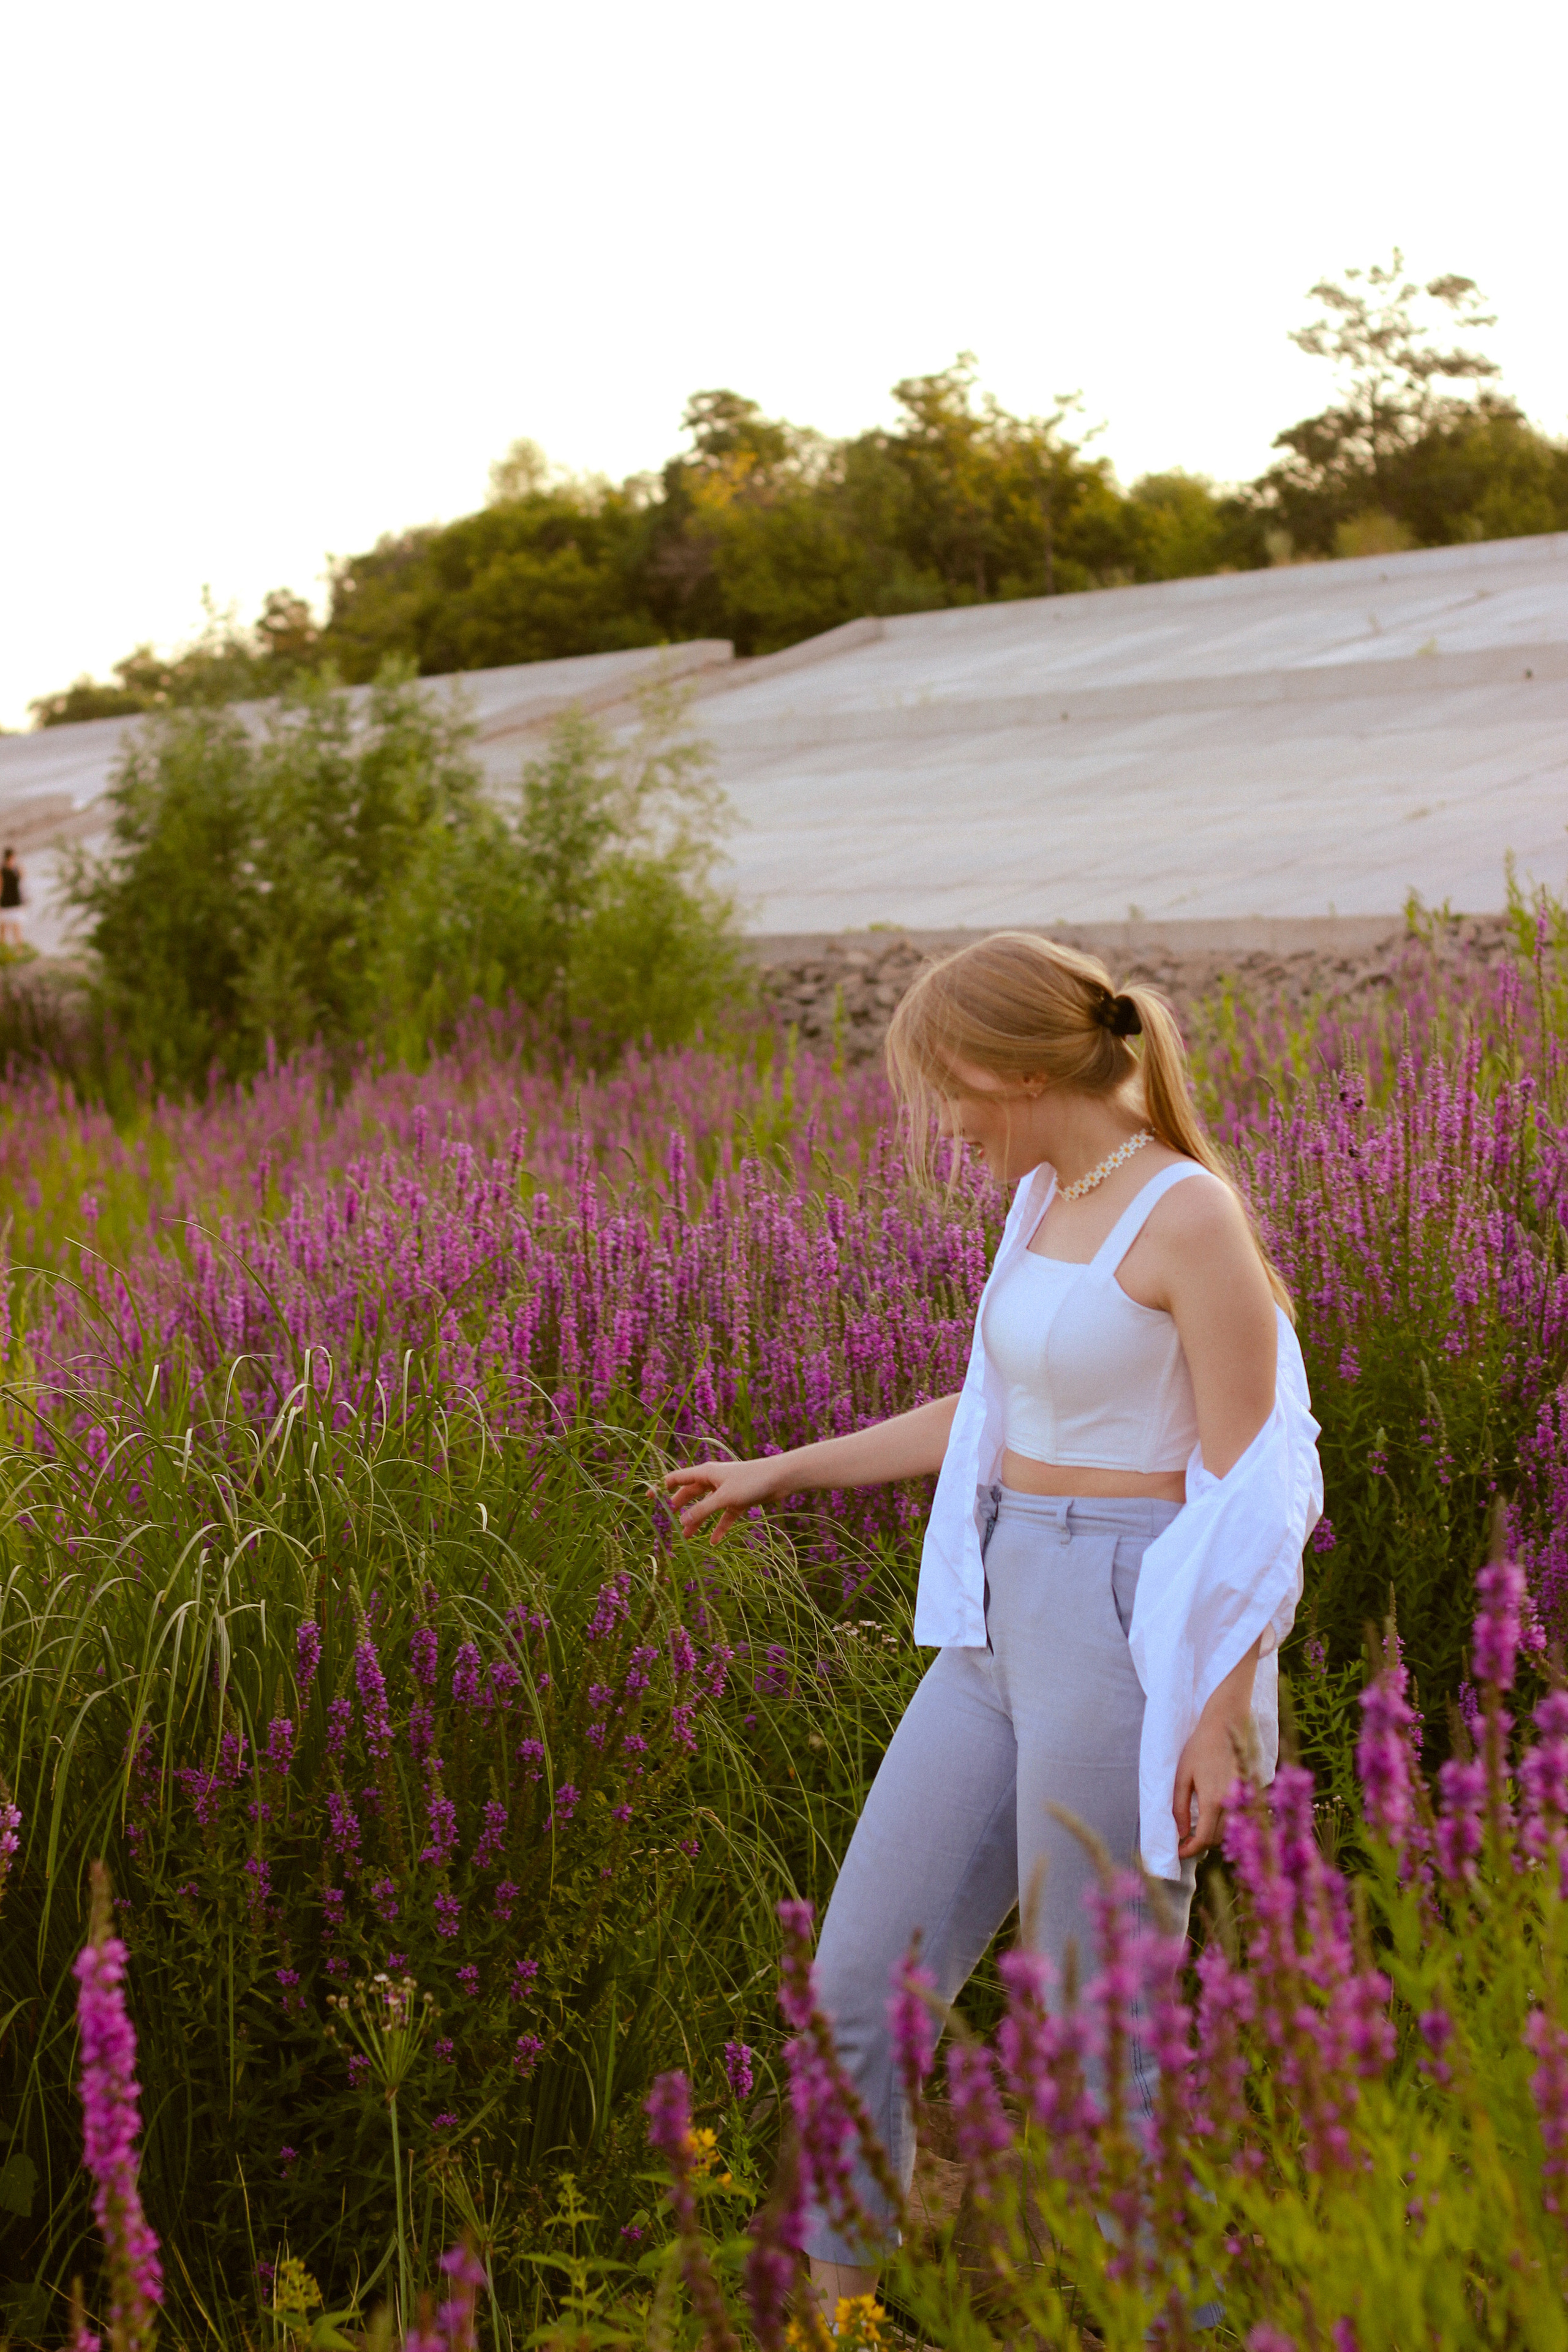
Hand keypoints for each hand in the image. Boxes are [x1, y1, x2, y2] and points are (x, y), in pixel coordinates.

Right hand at [661, 1456, 780, 1544]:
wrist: (779, 1478)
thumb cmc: (750, 1481)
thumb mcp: (723, 1498)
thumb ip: (702, 1510)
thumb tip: (681, 1521)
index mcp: (705, 1473)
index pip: (677, 1478)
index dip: (661, 1487)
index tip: (648, 1497)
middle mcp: (713, 1480)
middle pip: (690, 1493)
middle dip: (679, 1507)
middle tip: (668, 1521)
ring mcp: (726, 1490)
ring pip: (706, 1507)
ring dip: (697, 1520)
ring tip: (686, 1537)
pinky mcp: (738, 1500)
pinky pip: (724, 1516)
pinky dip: (718, 1527)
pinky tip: (713, 1541)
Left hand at [1172, 1706, 1250, 1860]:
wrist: (1225, 1726)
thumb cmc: (1199, 1748)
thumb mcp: (1182, 1776)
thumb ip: (1180, 1807)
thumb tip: (1181, 1833)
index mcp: (1213, 1801)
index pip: (1203, 1840)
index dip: (1189, 1851)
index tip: (1178, 1853)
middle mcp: (1231, 1804)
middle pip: (1216, 1839)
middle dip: (1200, 1845)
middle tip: (1184, 1842)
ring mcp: (1242, 1799)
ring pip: (1228, 1831)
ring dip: (1212, 1836)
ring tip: (1196, 1831)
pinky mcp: (1247, 1794)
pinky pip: (1236, 1818)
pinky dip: (1224, 1824)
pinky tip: (1212, 1817)